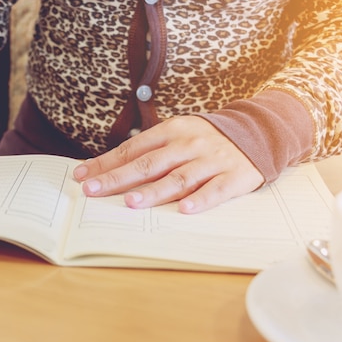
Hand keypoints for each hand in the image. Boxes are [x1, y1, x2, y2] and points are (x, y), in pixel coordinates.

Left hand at [73, 115, 264, 213]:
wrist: (258, 132)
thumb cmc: (206, 139)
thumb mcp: (178, 135)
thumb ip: (149, 150)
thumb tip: (109, 169)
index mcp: (172, 131)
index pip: (132, 149)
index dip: (106, 163)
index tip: (82, 176)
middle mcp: (189, 144)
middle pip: (149, 164)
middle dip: (118, 178)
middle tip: (93, 191)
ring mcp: (212, 160)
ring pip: (179, 178)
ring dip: (154, 191)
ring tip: (131, 202)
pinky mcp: (235, 177)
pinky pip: (216, 190)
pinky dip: (202, 199)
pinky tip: (185, 210)